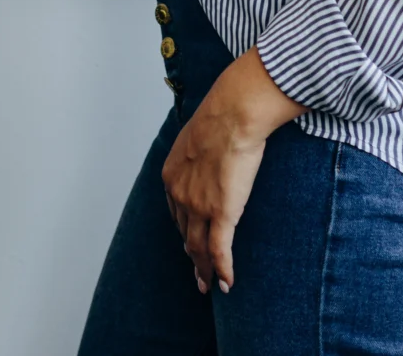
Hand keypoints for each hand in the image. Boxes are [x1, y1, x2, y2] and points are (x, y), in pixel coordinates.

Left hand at [159, 50, 304, 293]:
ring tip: (210, 286)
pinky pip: (220, 250)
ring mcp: (198, 206)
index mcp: (172, 176)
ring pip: (199, 248)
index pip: (176, 212)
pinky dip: (222, 270)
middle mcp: (179, 194)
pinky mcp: (221, 213)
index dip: (185, 231)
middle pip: (185, 234)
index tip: (190, 243)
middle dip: (192, 255)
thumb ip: (200, 153)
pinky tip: (227, 283)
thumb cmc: (221, 118)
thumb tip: (211, 152)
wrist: (231, 115)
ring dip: (205, 270)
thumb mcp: (198, 136)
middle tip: (198, 274)